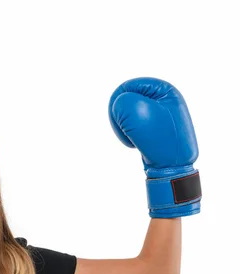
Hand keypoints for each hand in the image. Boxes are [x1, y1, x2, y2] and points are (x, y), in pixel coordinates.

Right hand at [108, 77, 200, 217]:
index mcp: (164, 90)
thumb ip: (121, 100)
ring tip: (134, 138)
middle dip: (121, 116)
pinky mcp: (156, 126)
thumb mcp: (135, 112)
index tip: (122, 121)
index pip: (127, 86)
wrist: (174, 168)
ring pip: (128, 113)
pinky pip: (134, 123)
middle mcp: (165, 98)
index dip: (118, 104)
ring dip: (125, 125)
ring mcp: (160, 113)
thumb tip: (121, 105)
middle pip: (127, 99)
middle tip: (127, 132)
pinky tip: (137, 142)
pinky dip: (130, 132)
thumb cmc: (159, 140)